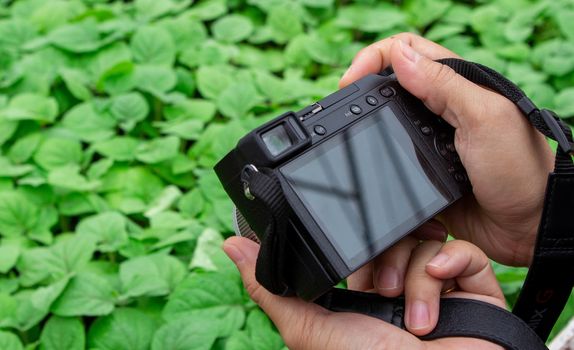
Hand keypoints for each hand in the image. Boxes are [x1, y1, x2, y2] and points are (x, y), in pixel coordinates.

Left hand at [223, 236, 505, 349]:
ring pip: (424, 240)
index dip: (356, 243)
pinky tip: (442, 288)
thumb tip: (232, 246)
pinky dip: (452, 264)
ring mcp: (438, 287)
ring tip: (414, 320)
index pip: (360, 247)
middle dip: (387, 261)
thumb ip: (272, 289)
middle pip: (392, 237)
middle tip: (381, 293)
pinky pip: (463, 251)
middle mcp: (400, 287)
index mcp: (365, 294)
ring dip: (416, 276)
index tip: (350, 240)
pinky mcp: (473, 289)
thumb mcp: (311, 330)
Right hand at [340, 33, 553, 267]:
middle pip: (391, 83)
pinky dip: (376, 156)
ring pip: (386, 120)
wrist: (526, 227)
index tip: (351, 80)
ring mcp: (429, 140)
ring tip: (349, 131)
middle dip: (363, 87)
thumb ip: (443, 85)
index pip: (408, 51)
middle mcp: (440, 108)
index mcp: (457, 85)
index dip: (375, 58)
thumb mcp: (484, 117)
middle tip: (343, 105)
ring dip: (367, 121)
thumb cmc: (519, 169)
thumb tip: (399, 57)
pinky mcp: (422, 170)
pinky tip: (368, 160)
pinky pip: (389, 157)